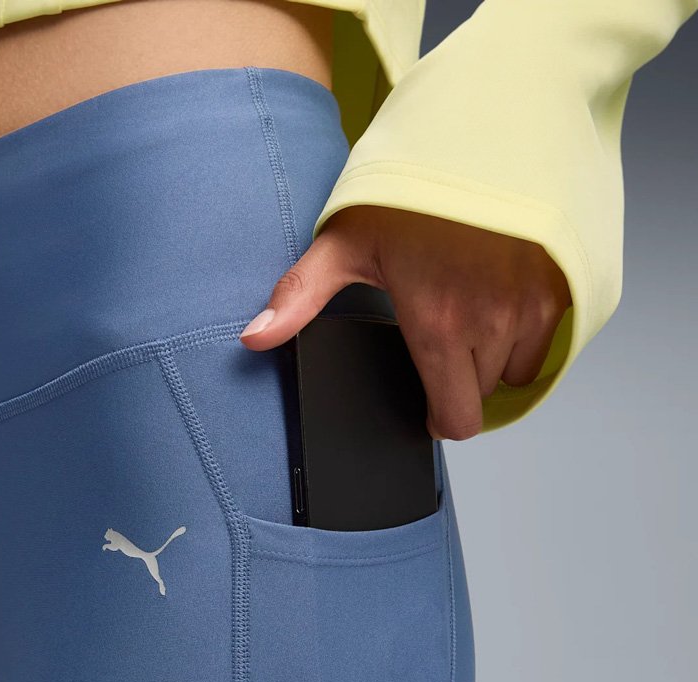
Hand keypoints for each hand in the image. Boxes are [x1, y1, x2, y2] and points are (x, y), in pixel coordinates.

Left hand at [238, 204, 572, 439]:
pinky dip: (529, 329)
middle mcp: (493, 323)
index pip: (457, 418)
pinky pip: (551, 336)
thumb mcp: (345, 240)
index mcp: (438, 325)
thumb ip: (300, 295)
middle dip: (459, 381)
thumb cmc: (413, 185)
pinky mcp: (565, 283)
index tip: (431, 406)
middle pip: (482, 394)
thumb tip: (254, 339)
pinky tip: (502, 294)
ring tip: (470, 312)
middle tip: (441, 339)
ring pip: (517, 369)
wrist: (488, 125)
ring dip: (496, 356)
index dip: (440, 419)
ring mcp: (536, 303)